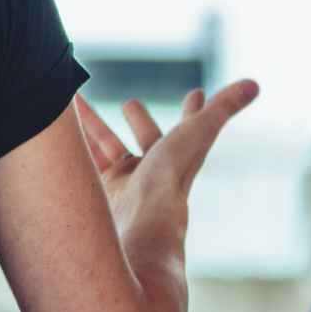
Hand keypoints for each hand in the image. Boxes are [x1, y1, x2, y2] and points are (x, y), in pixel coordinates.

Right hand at [73, 82, 258, 240]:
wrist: (137, 226)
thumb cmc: (170, 179)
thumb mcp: (197, 133)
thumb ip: (221, 109)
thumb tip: (254, 85)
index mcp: (178, 158)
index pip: (190, 128)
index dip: (194, 111)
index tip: (197, 94)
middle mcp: (153, 173)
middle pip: (146, 139)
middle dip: (138, 121)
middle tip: (130, 103)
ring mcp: (123, 185)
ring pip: (106, 148)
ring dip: (93, 127)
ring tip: (74, 108)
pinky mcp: (98, 194)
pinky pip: (84, 165)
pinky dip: (72, 148)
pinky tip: (56, 137)